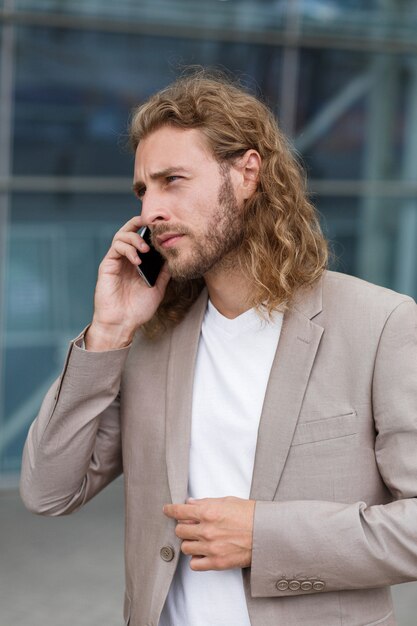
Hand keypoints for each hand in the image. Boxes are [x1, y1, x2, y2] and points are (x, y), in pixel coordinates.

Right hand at [85, 215, 169, 349]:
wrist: (122, 323)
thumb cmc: (138, 309)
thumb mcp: (158, 288)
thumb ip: (164, 272)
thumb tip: (174, 257)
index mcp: (136, 263)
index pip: (140, 238)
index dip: (147, 229)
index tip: (160, 225)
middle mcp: (125, 259)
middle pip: (128, 231)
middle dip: (138, 224)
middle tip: (151, 226)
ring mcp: (116, 262)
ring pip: (121, 236)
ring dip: (135, 238)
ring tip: (146, 249)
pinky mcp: (107, 266)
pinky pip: (116, 248)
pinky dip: (127, 249)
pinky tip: (137, 260)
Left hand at [163, 496, 254, 570]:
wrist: (267, 533)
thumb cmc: (251, 514)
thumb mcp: (228, 501)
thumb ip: (206, 502)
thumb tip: (191, 503)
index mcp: (208, 511)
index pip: (179, 511)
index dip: (170, 510)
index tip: (166, 510)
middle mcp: (207, 529)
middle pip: (180, 530)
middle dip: (183, 527)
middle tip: (190, 526)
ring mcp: (211, 547)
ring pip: (185, 547)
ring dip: (189, 543)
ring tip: (199, 540)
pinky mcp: (217, 562)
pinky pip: (194, 564)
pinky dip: (196, 559)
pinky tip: (203, 553)